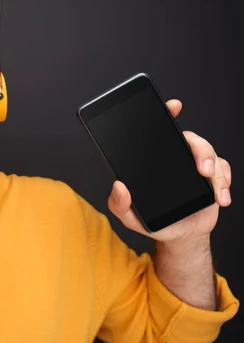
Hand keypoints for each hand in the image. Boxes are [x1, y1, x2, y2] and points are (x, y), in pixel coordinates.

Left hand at [107, 99, 231, 241]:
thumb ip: (119, 204)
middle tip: (202, 168)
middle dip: (200, 149)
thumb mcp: (130, 216)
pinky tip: (220, 198)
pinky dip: (223, 184)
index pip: (159, 130)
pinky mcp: (213, 178)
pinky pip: (223, 171)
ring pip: (210, 153)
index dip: (166, 114)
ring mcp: (195, 165)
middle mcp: (176, 156)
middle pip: (190, 139)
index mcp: (154, 158)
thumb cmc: (153, 220)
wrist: (179, 236)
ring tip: (211, 183)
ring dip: (214, 166)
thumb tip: (118, 186)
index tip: (174, 106)